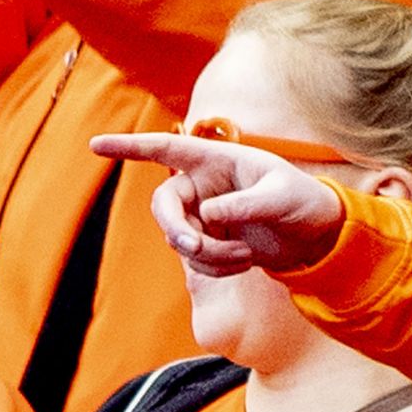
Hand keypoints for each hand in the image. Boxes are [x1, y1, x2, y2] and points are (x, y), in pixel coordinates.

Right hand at [94, 131, 349, 274]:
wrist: (316, 234)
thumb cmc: (302, 201)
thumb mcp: (282, 198)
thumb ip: (246, 204)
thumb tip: (207, 216)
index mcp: (215, 160)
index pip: (165, 150)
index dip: (129, 147)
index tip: (95, 144)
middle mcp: (201, 185)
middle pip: (163, 206)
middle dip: (176, 229)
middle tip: (196, 247)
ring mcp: (202, 215)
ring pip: (179, 239)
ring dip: (209, 255)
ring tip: (246, 255)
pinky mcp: (209, 241)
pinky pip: (196, 260)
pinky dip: (217, 267)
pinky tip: (245, 261)